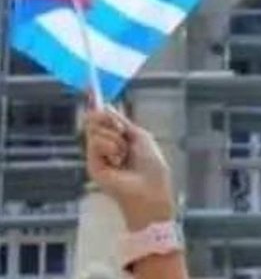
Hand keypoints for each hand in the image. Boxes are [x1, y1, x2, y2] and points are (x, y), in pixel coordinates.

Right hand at [83, 106, 174, 229]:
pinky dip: (109, 147)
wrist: (150, 191)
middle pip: (94, 120)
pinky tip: (117, 160)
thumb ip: (124, 122)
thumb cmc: (152, 169)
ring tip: (124, 154)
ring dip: (114, 138)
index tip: (91, 87)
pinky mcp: (92, 165)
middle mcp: (106, 147)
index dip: (98, 106)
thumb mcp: (142, 138)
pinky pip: (94, 142)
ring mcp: (98, 156)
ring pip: (94, 130)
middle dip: (107, 119)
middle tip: (120, 129)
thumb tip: (106, 107)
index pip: (103, 120)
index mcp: (119, 141)